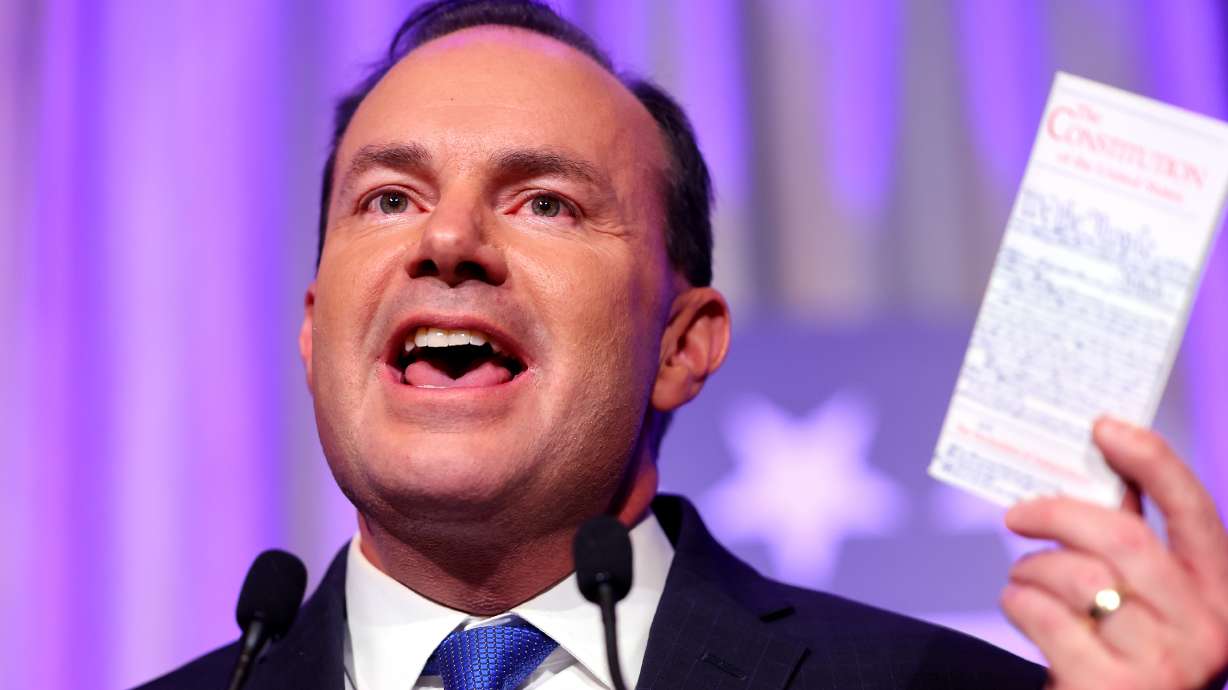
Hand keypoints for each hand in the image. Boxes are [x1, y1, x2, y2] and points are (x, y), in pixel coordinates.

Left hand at [1000, 418, 1227, 688]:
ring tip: (1022, 578)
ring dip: (1032, 568)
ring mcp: (1162, 662)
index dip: (1153, 461)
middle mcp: (1204, 628)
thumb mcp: (1145, 600)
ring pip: (1079, 576)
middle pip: (1123, 537)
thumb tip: (1095, 466)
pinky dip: (1018, 601)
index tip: (1104, 426)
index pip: (1194, 510)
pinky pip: (1045, 615)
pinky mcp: (1109, 687)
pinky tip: (1019, 606)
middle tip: (1018, 514)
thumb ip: (1130, 544)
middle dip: (1058, 513)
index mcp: (1218, 593)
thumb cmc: (1118, 653)